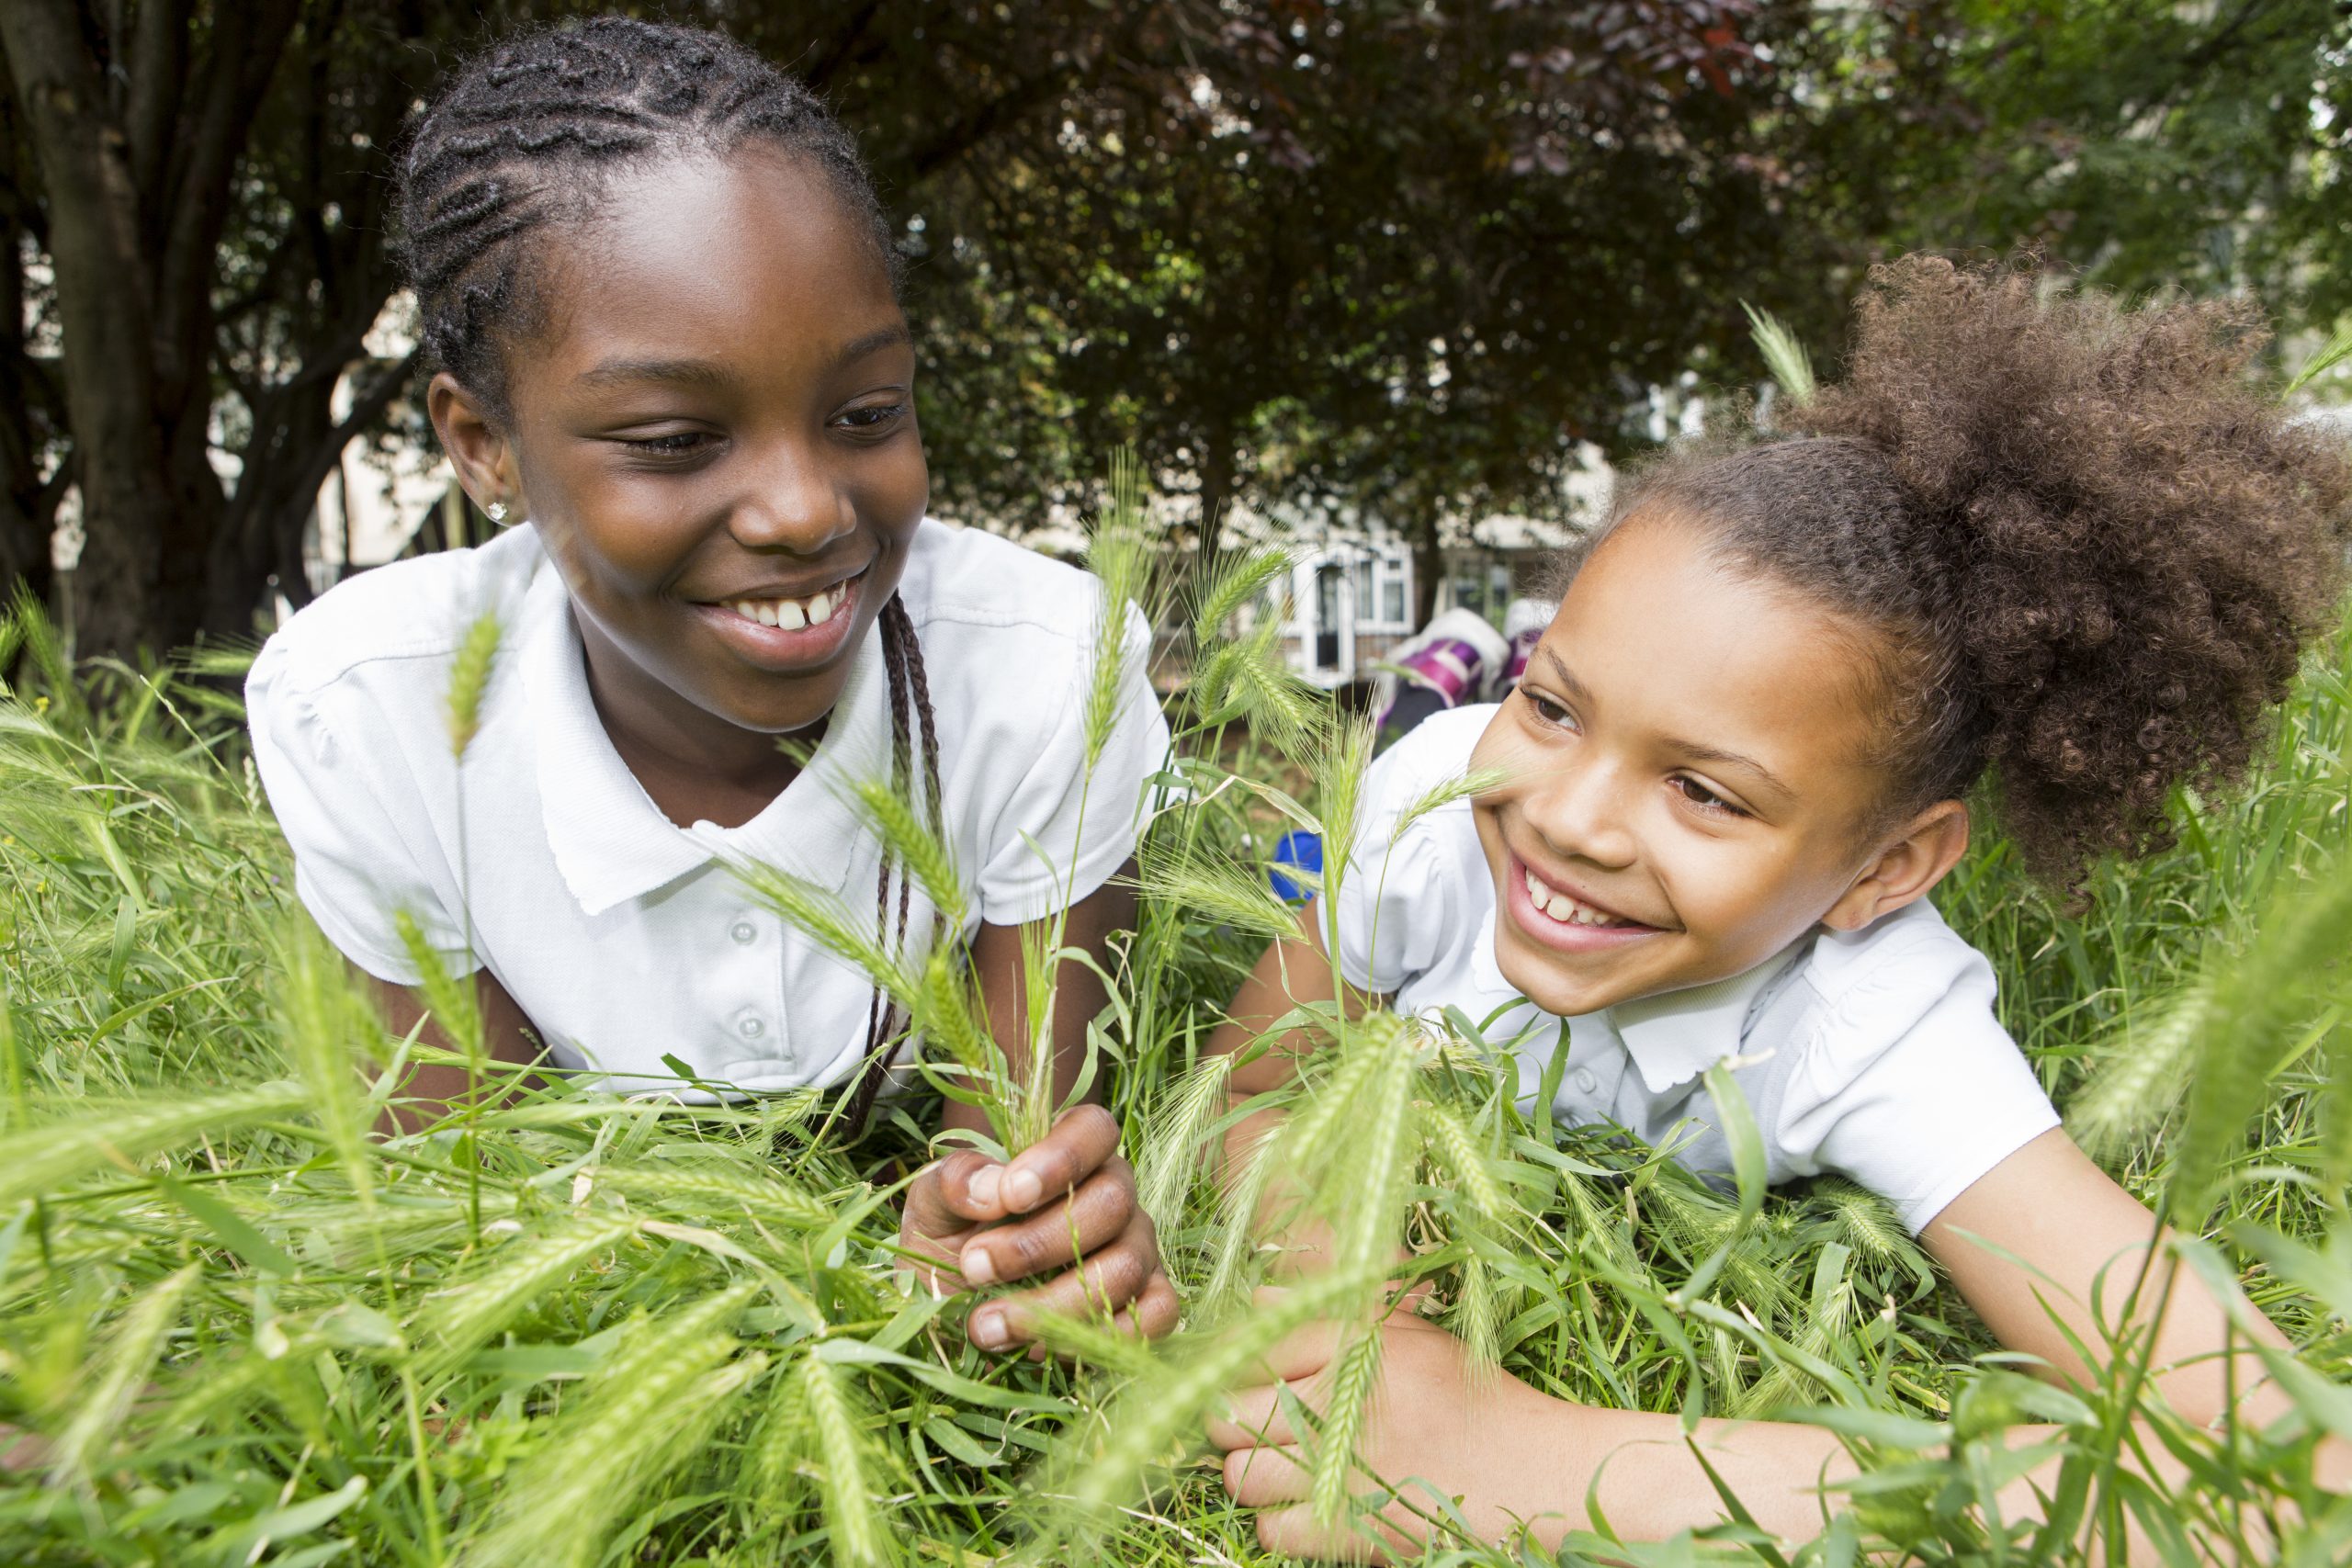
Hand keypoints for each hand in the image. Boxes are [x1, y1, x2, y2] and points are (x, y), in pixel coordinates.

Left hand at [898, 1103, 1179, 1355]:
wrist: (955, 1302)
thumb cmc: (952, 1238)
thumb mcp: (934, 1202)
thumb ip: (956, 1182)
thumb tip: (993, 1189)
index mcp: (1072, 1150)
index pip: (1095, 1130)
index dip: (1061, 1160)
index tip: (1011, 1196)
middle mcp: (1116, 1192)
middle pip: (1110, 1205)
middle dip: (1036, 1246)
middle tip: (973, 1268)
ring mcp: (1139, 1247)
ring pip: (1125, 1268)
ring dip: (1053, 1305)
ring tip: (987, 1325)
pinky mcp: (1150, 1301)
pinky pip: (1158, 1315)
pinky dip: (1100, 1337)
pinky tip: (1040, 1346)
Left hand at [1207, 1289, 1576, 1560]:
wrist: (1537, 1476)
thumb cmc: (1474, 1400)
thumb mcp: (1412, 1338)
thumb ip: (1333, 1316)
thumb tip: (1261, 1299)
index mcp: (1358, 1346)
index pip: (1258, 1341)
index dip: (1234, 1359)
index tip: (1241, 1374)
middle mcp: (1343, 1403)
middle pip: (1229, 1408)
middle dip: (1231, 1417)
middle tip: (1254, 1422)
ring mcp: (1343, 1471)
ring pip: (1240, 1473)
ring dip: (1251, 1472)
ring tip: (1280, 1466)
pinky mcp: (1352, 1531)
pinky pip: (1272, 1529)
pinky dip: (1279, 1521)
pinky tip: (1306, 1506)